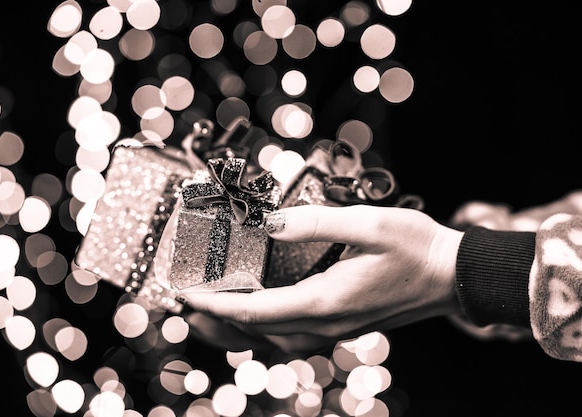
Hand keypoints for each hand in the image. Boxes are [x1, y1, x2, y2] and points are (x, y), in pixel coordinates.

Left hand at [178, 204, 464, 351]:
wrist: (450, 276)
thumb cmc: (415, 248)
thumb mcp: (367, 224)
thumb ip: (314, 222)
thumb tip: (270, 223)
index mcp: (325, 301)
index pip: (255, 312)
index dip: (216, 305)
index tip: (187, 295)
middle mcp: (324, 324)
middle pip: (255, 335)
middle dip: (215, 323)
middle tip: (185, 307)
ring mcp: (332, 331)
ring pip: (270, 342)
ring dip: (234, 332)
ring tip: (208, 315)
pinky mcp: (339, 327)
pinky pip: (288, 338)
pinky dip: (260, 332)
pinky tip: (253, 318)